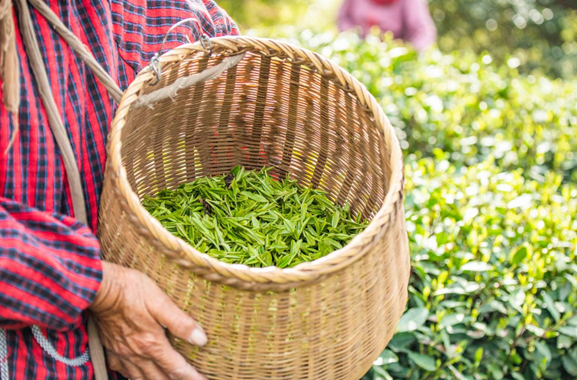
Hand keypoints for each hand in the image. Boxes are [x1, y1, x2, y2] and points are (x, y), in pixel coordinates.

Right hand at [90, 261, 207, 379]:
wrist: (98, 288)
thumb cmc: (131, 291)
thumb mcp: (160, 302)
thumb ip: (180, 323)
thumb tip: (201, 339)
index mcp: (152, 344)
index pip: (176, 368)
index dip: (192, 377)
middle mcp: (137, 354)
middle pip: (159, 379)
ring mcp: (122, 354)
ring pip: (141, 378)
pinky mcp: (110, 349)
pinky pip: (123, 371)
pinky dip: (135, 376)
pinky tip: (139, 374)